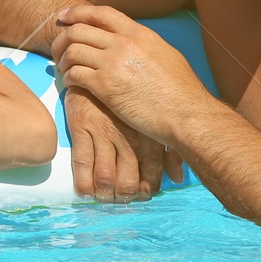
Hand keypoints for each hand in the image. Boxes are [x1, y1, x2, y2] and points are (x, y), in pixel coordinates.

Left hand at [52, 3, 208, 147]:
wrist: (188, 114)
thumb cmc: (182, 91)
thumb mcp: (165, 55)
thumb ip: (143, 45)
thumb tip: (130, 44)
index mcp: (139, 33)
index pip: (100, 13)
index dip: (77, 12)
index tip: (63, 17)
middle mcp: (123, 43)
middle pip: (79, 30)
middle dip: (62, 38)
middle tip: (57, 50)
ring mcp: (113, 63)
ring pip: (72, 51)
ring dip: (63, 60)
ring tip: (64, 69)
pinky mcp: (106, 87)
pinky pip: (75, 75)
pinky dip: (68, 78)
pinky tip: (72, 84)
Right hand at [63, 87, 182, 200]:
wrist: (99, 61)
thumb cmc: (130, 90)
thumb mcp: (151, 113)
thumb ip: (168, 147)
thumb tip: (178, 178)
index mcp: (148, 131)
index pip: (151, 173)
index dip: (147, 190)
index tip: (142, 195)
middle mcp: (128, 135)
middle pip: (128, 180)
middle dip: (125, 196)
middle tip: (120, 200)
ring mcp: (104, 131)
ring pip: (106, 176)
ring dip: (105, 194)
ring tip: (103, 198)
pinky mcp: (82, 126)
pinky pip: (82, 163)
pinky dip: (84, 183)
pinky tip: (85, 191)